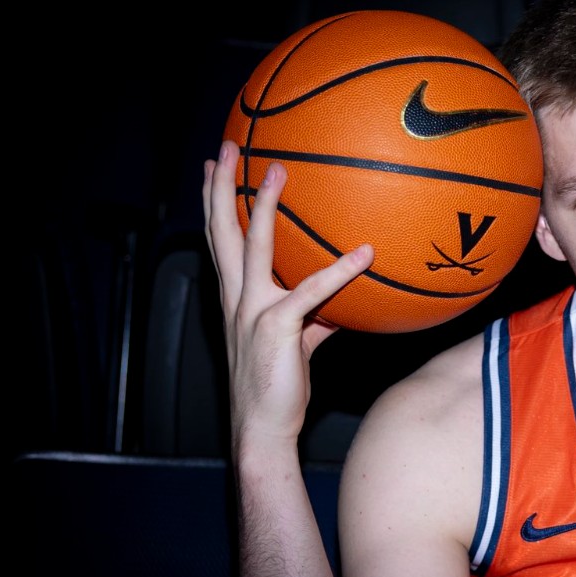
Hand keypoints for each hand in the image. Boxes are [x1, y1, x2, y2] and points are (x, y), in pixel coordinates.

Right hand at [203, 141, 372, 451]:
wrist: (262, 428)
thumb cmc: (279, 388)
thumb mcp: (297, 342)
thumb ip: (315, 314)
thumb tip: (345, 297)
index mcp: (235, 299)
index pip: (219, 240)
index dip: (215, 202)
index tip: (212, 167)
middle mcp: (237, 299)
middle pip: (222, 230)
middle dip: (222, 186)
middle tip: (227, 147)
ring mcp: (252, 311)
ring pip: (254, 245)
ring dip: (267, 204)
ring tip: (280, 169)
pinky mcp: (277, 328)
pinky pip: (311, 291)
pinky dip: (338, 270)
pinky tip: (363, 253)